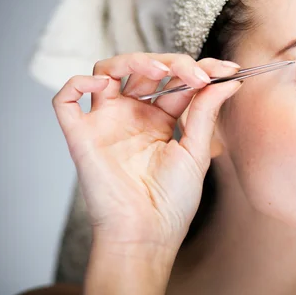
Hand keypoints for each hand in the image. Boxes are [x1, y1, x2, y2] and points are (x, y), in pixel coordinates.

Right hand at [52, 52, 241, 249]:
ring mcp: (106, 122)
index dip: (199, 69)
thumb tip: (228, 80)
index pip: (175, 81)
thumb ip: (207, 111)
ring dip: (134, 61)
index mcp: (159, 119)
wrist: (148, 233)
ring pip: (107, 71)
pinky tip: (104, 84)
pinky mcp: (81, 134)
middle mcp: (131, 115)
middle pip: (144, 69)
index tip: (227, 69)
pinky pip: (67, 98)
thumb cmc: (172, 201)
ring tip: (161, 70)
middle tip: (199, 74)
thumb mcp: (196, 150)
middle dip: (174, 63)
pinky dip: (78, 83)